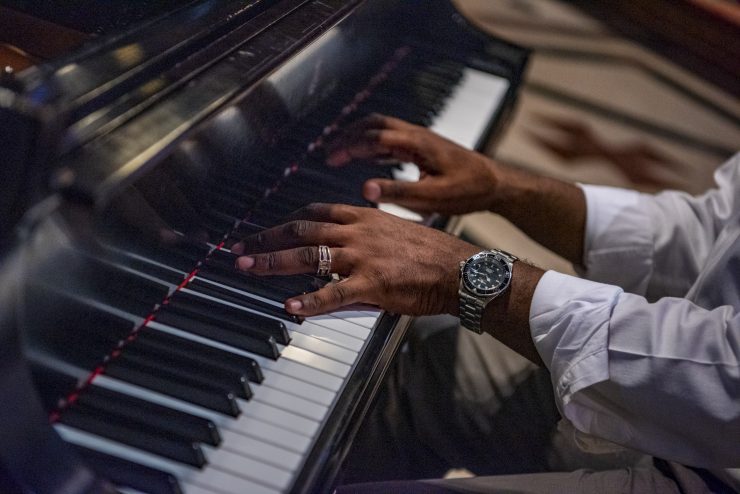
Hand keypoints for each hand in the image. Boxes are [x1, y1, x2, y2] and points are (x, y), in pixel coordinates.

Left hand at [231, 203, 479, 316]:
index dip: (283, 221)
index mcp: (363, 216)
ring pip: (308, 255)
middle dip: (265, 239)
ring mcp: (362, 257)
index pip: (313, 212)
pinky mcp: (372, 284)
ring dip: (274, 262)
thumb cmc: (431, 252)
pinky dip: (309, 301)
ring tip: (248, 269)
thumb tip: (340, 241)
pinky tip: (289, 306)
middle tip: (239, 249)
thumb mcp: (393, 230)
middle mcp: (357, 232)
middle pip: (301, 230)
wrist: (459, 268)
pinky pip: (333, 293)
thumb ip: (364, 233)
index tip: (263, 230)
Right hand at [325, 114, 499, 214]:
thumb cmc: (468, 190)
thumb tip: (365, 189)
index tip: (332, 158)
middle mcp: (416, 135)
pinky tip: (363, 157)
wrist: (494, 183)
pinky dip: (371, 144)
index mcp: (417, 143)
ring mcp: (419, 138)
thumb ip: (398, 193)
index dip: (350, 145)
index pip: (374, 136)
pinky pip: (390, 138)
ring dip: (358, 137)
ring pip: (381, 128)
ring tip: (339, 153)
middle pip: (373, 124)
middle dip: (348, 136)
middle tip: (329, 152)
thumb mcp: (431, 197)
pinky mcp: (422, 146)